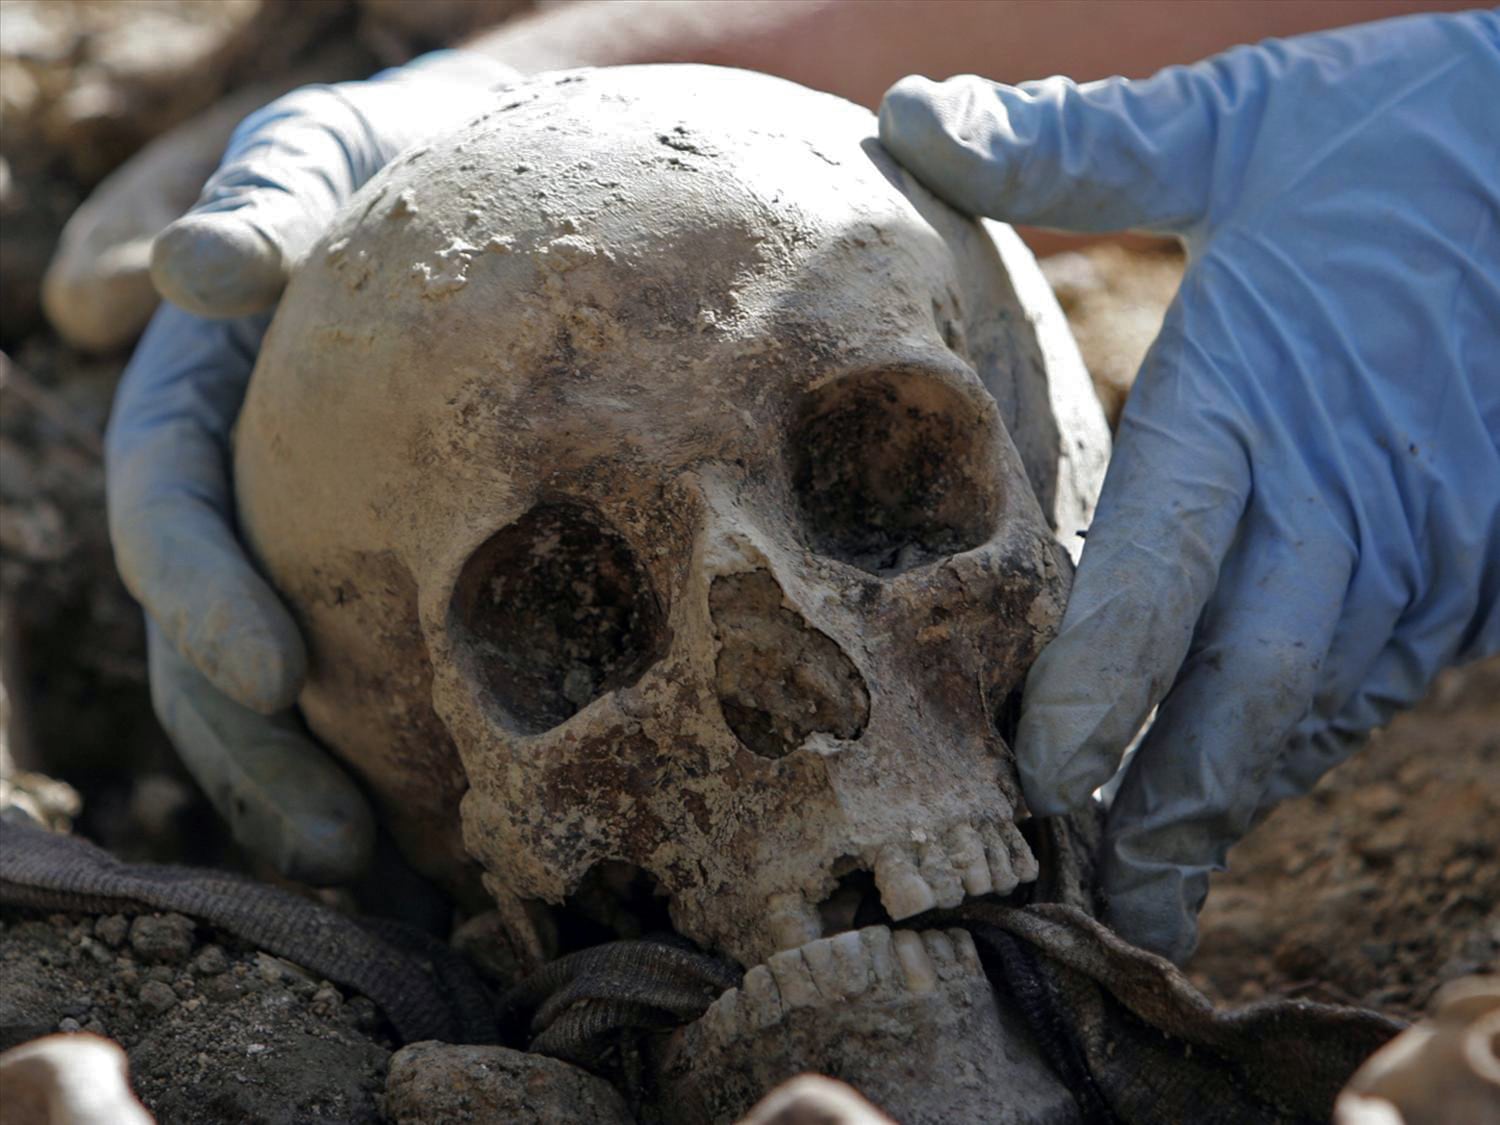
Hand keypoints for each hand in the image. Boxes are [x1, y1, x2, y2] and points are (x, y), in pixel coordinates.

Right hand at [107, 51, 515, 882]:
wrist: (485, 181)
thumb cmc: (399, 156)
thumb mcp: (331, 148)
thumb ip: (267, 198)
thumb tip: (188, 275)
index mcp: (197, 406)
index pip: (173, 513)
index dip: (203, 595)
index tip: (267, 671)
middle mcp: (240, 495)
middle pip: (214, 644)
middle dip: (260, 751)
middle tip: (338, 849)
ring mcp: (309, 546)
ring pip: (290, 693)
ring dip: (325, 791)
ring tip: (398, 890)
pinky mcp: (397, 572)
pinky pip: (387, 678)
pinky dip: (408, 760)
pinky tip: (465, 845)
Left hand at [879, 11, 1499, 961]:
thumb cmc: (1411, 131)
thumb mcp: (1237, 123)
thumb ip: (1071, 143)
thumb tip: (904, 117)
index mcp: (1258, 386)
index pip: (1161, 563)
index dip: (1103, 683)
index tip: (1043, 779)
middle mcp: (1352, 485)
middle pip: (1246, 679)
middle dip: (1169, 798)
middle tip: (1100, 903)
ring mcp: (1441, 533)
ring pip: (1326, 701)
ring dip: (1241, 795)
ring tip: (1160, 888)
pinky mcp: (1494, 556)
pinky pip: (1396, 672)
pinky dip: (1319, 736)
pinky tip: (1256, 782)